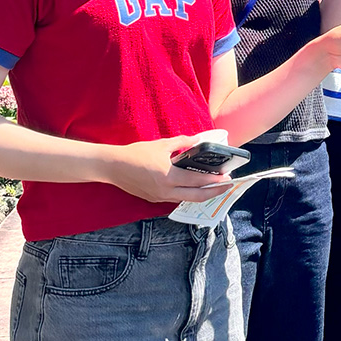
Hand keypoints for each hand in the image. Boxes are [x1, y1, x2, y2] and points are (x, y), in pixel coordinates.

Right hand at [103, 135, 234, 203]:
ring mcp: (160, 197)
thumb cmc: (136, 154)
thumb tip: (197, 140)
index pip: (197, 180)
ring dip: (201, 195)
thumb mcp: (161, 145)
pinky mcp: (154, 200)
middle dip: (214, 193)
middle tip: (226, 187)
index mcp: (169, 176)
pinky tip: (193, 189)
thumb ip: (182, 142)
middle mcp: (166, 190)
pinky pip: (175, 199)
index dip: (214, 180)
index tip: (226, 177)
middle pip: (196, 196)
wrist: (113, 167)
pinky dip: (187, 195)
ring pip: (186, 200)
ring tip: (213, 188)